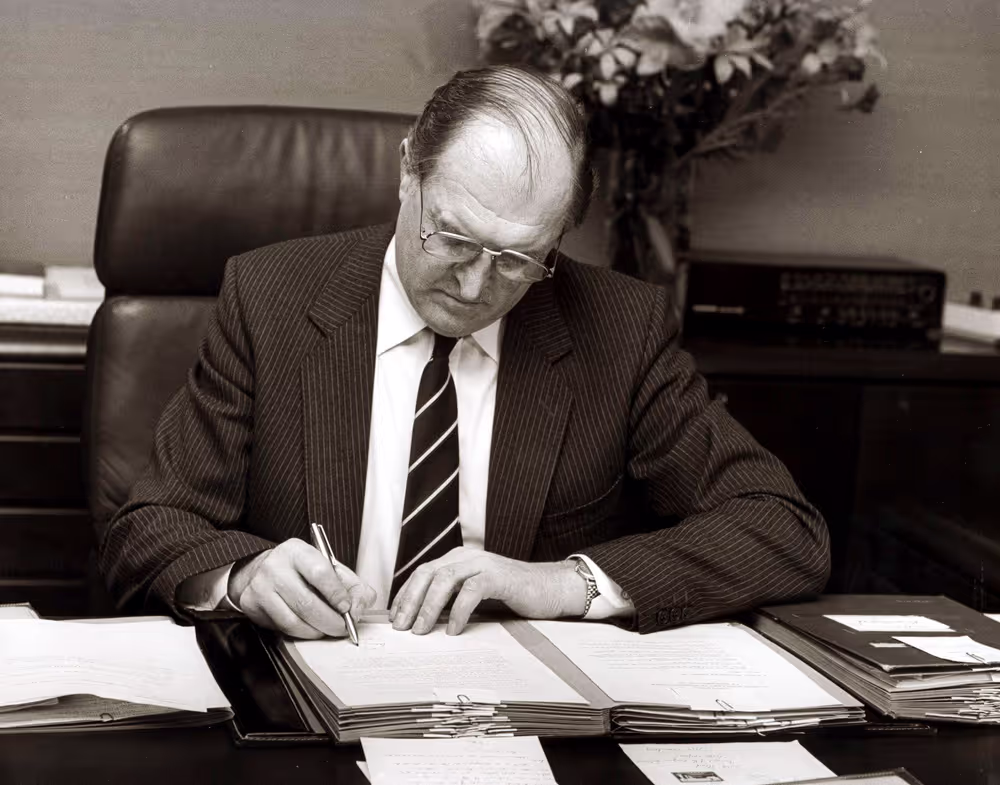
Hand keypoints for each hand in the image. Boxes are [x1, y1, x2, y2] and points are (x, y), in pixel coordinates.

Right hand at [228, 538, 376, 638]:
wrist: (259, 571)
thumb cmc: (298, 570)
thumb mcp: (326, 566)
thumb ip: (350, 583)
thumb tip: (363, 602)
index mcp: (297, 551)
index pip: (320, 572)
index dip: (337, 593)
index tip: (347, 607)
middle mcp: (275, 567)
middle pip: (307, 602)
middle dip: (331, 621)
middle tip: (343, 627)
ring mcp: (261, 587)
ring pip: (294, 620)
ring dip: (318, 631)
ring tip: (329, 629)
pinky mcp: (252, 605)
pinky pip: (283, 628)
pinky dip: (303, 634)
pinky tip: (311, 629)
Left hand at [388, 547, 584, 635]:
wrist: (550, 588)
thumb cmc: (512, 594)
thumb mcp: (475, 595)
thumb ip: (451, 600)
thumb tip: (422, 621)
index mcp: (458, 560)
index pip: (422, 573)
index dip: (405, 594)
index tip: (394, 617)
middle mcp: (467, 557)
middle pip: (428, 573)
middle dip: (410, 600)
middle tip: (401, 626)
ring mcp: (483, 563)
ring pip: (446, 579)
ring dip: (429, 606)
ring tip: (421, 630)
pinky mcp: (499, 576)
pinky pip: (472, 590)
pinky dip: (458, 610)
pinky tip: (453, 629)